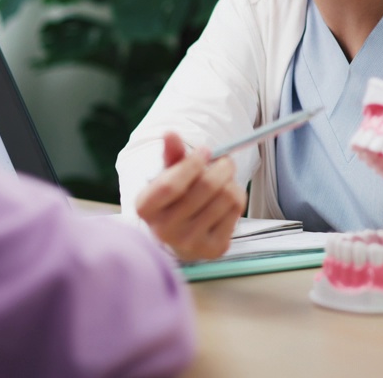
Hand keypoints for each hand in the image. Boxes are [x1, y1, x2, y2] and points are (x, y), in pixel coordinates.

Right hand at [135, 133, 246, 260]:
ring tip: (224, 179)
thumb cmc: (174, 198)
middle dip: (221, 166)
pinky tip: (226, 197)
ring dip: (230, 181)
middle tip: (225, 160)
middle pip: (205, 188)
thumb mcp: (168, 173)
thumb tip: (170, 134)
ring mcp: (190, 243)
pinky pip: (236, 210)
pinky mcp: (213, 249)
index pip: (170, 184)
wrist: (180, 234)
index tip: (205, 150)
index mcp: (145, 208)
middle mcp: (164, 230)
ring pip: (226, 197)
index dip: (192, 164)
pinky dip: (237, 196)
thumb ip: (171, 154)